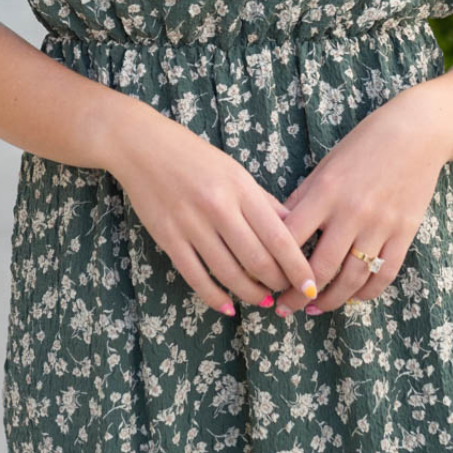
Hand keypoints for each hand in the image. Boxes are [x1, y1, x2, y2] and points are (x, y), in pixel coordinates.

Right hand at [105, 100, 319, 317]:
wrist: (141, 146)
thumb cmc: (194, 157)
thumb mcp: (236, 171)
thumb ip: (264, 202)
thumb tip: (295, 230)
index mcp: (241, 189)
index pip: (279, 237)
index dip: (298, 268)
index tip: (311, 287)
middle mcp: (218, 207)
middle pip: (257, 260)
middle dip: (277, 284)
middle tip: (286, 293)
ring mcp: (191, 224)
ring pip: (228, 273)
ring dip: (250, 294)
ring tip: (262, 300)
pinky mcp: (168, 238)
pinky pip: (196, 277)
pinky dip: (215, 297)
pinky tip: (229, 307)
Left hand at [270, 87, 451, 314]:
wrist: (417, 132)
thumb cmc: (364, 145)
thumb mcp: (326, 165)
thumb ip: (303, 198)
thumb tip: (277, 231)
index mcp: (326, 192)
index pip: (291, 239)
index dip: (274, 265)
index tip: (265, 281)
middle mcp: (352, 212)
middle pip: (320, 267)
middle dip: (298, 294)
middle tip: (284, 307)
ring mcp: (381, 225)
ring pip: (352, 278)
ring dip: (330, 300)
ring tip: (314, 309)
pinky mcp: (405, 232)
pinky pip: (384, 274)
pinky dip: (366, 293)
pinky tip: (352, 298)